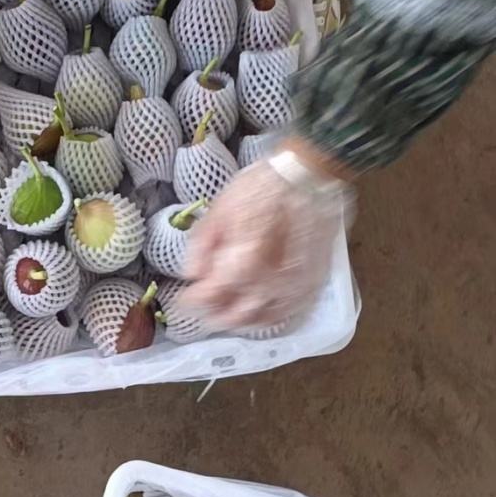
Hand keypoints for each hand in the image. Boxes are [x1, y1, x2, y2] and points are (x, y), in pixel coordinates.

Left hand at [181, 147, 348, 329]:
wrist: (309, 175)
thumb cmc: (262, 186)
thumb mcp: (221, 208)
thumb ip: (202, 245)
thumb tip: (192, 274)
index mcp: (244, 261)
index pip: (210, 296)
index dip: (192, 300)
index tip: (183, 298)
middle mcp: (271, 282)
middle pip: (235, 316)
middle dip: (213, 313)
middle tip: (202, 306)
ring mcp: (295, 286)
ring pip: (262, 320)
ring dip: (239, 320)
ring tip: (226, 312)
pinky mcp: (313, 283)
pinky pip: (287, 313)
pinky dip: (268, 317)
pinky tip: (257, 310)